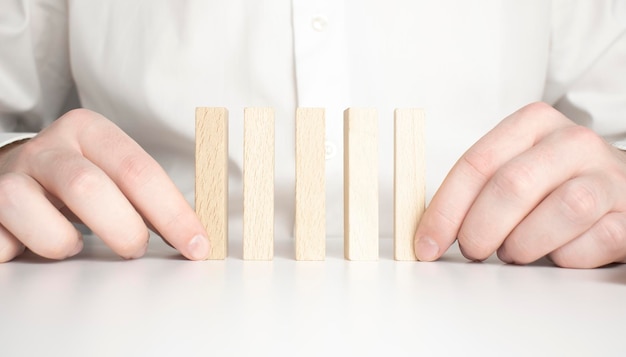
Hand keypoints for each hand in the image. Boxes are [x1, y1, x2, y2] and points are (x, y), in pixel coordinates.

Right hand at [0, 109, 208, 261]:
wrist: (8, 174)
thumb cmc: (73, 181)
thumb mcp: (110, 172)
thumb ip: (145, 196)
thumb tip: (193, 236)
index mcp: (89, 131)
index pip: (138, 170)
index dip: (172, 213)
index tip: (196, 245)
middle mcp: (47, 147)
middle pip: (89, 187)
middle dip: (124, 230)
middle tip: (136, 249)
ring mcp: (9, 176)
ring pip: (34, 213)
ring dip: (62, 243)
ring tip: (70, 244)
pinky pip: (1, 242)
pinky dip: (20, 252)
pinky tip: (27, 245)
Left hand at [414, 102, 625, 267]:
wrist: (620, 191)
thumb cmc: (555, 185)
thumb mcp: (513, 172)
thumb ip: (474, 191)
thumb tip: (428, 233)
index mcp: (533, 124)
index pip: (477, 164)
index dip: (445, 209)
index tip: (427, 244)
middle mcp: (573, 142)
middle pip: (512, 184)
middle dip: (480, 229)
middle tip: (474, 250)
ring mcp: (609, 176)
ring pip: (562, 210)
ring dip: (525, 244)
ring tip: (516, 251)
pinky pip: (596, 240)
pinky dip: (567, 256)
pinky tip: (558, 252)